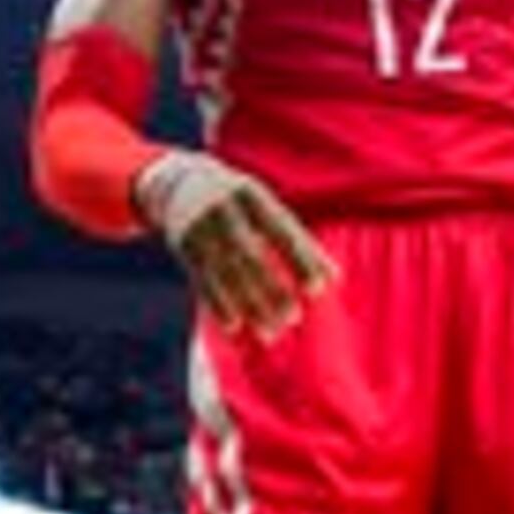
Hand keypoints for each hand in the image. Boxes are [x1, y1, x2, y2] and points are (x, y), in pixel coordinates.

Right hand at [138, 151, 335, 337]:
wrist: (178, 180)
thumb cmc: (241, 201)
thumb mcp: (267, 208)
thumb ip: (300, 240)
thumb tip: (336, 278)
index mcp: (252, 195)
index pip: (282, 231)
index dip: (300, 260)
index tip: (318, 290)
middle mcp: (223, 210)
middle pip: (251, 256)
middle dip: (273, 289)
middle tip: (294, 319)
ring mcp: (199, 228)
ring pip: (227, 274)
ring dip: (249, 306)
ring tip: (271, 334)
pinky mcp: (182, 246)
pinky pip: (202, 281)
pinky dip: (219, 306)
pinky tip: (235, 329)